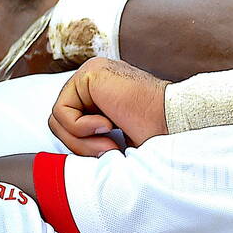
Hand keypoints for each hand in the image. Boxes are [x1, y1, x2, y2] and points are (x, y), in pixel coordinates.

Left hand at [48, 58, 168, 154]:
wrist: (174, 124)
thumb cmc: (154, 136)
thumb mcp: (112, 141)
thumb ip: (88, 140)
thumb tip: (61, 159)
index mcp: (100, 93)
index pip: (69, 123)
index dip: (84, 146)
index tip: (113, 151)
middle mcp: (94, 79)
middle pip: (59, 120)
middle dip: (80, 145)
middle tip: (109, 149)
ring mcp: (91, 73)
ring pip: (58, 118)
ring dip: (82, 140)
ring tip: (110, 140)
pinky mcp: (90, 73)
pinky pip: (62, 111)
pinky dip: (81, 128)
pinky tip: (108, 125)